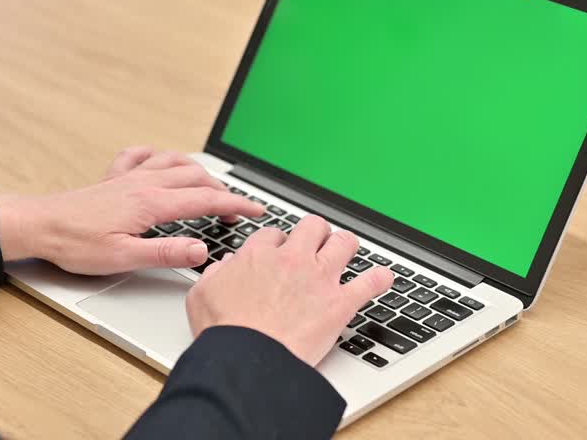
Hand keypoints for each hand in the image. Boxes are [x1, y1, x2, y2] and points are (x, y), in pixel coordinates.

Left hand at [0, 146, 264, 273]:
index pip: (205, 200)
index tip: (256, 209)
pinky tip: (161, 161)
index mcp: (151, 203)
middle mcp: (143, 183)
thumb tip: (201, 251)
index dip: (235, 205)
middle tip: (236, 210)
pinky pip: (141, 155)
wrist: (40, 226)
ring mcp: (128, 177)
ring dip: (197, 171)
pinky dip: (158, 154)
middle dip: (222, 191)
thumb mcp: (124, 258)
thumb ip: (166, 254)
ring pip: (174, 162)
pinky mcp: (113, 178)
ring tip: (210, 186)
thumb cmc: (76, 244)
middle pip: (196, 178)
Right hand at [185, 216, 393, 365]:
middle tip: (315, 244)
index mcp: (259, 256)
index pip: (273, 234)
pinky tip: (384, 278)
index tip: (279, 251)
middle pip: (313, 227)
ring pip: (344, 243)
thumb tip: (225, 266)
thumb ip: (215, 274)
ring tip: (346, 251)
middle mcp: (292, 260)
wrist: (249, 359)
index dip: (278, 242)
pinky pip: (369, 283)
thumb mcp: (202, 295)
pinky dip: (379, 280)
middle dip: (315, 233)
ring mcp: (319, 279)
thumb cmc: (226, 333)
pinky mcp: (340, 303)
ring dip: (345, 246)